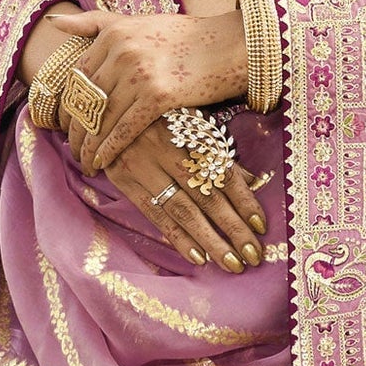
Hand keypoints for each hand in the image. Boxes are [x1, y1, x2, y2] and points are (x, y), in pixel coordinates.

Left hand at [36, 6, 249, 175]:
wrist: (230, 46)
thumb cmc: (186, 37)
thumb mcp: (137, 21)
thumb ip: (96, 23)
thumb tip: (55, 22)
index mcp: (113, 33)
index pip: (76, 75)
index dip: (66, 104)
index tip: (64, 124)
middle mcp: (122, 52)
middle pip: (84, 99)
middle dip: (74, 130)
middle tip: (71, 149)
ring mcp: (139, 75)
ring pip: (100, 119)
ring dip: (88, 146)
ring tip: (84, 162)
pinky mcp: (158, 97)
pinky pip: (123, 130)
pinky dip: (108, 150)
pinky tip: (101, 163)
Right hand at [101, 113, 267, 272]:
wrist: (104, 102)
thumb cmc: (158, 109)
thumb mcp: (191, 118)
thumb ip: (219, 150)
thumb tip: (253, 181)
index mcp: (187, 128)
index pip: (223, 171)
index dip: (244, 200)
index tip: (261, 226)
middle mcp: (164, 147)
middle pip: (206, 195)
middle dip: (233, 229)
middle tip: (253, 256)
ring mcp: (141, 164)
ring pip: (182, 210)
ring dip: (210, 241)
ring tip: (231, 263)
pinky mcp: (123, 178)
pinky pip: (154, 214)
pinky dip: (177, 238)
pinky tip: (198, 256)